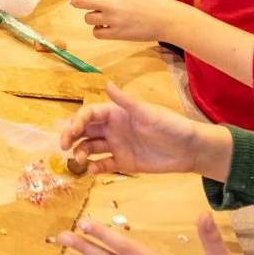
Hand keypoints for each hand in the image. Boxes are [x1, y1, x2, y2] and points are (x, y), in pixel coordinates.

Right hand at [58, 80, 228, 177]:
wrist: (189, 149)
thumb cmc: (170, 126)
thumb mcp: (148, 113)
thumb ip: (126, 101)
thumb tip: (106, 84)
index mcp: (116, 113)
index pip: (89, 114)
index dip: (77, 121)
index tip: (71, 132)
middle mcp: (112, 128)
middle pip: (85, 131)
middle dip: (71, 137)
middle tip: (64, 147)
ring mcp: (117, 146)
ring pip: (90, 148)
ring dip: (81, 153)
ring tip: (80, 161)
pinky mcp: (123, 162)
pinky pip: (103, 164)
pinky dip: (95, 168)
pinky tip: (92, 170)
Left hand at [72, 0, 184, 43]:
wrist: (168, 18)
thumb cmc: (153, 2)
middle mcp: (109, 2)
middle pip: (79, 2)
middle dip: (77, 3)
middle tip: (82, 6)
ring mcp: (111, 19)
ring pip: (87, 18)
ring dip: (93, 18)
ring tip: (104, 18)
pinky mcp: (116, 33)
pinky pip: (97, 33)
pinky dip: (100, 31)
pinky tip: (108, 28)